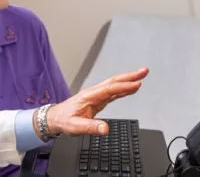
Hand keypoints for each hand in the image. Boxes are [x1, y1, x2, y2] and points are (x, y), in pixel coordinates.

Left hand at [34, 68, 148, 137]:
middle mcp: (94, 93)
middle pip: (114, 82)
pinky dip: (124, 89)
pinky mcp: (98, 100)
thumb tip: (105, 129)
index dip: (124, 87)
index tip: (137, 85)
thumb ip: (90, 127)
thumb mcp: (75, 127)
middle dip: (130, 76)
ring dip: (128, 80)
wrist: (55, 118)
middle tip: (144, 72)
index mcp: (89, 96)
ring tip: (142, 76)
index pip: (109, 89)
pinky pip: (113, 92)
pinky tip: (132, 88)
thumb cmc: (64, 120)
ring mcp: (96, 95)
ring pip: (115, 85)